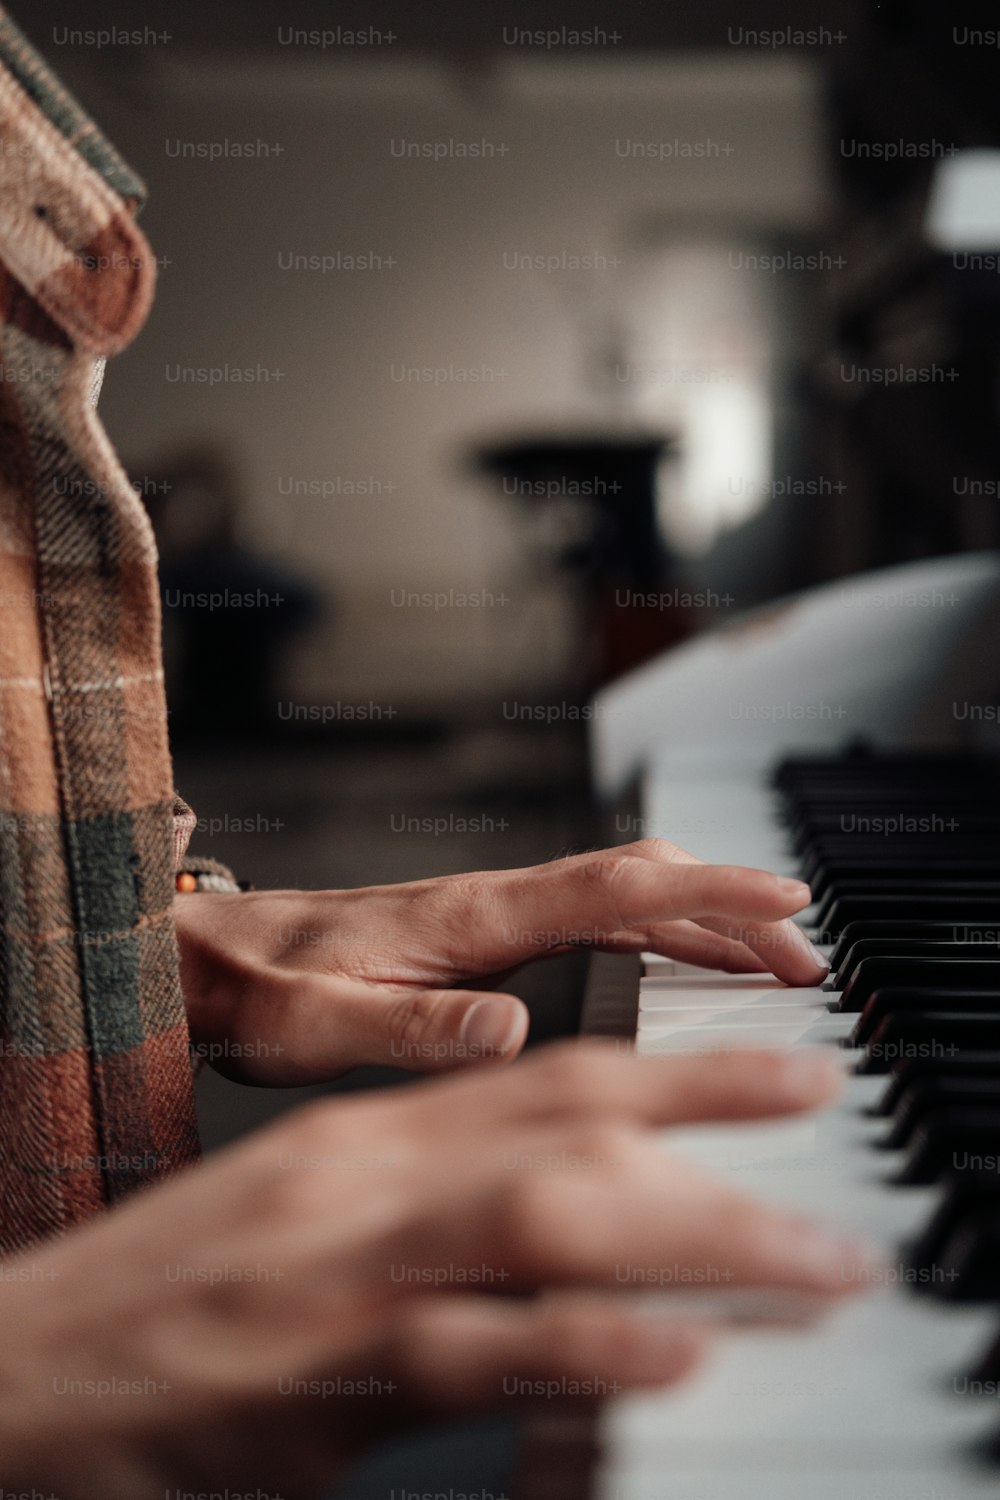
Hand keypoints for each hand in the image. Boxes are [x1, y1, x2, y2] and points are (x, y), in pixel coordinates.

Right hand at [0, 1044, 873, 1499]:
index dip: (678, 1064)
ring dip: (696, 1232)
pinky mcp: (324, 1379)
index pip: (549, 1073)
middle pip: (566, 1118)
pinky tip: (672, 1351)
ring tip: (811, 1259)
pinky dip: (581, 1346)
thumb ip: (437, 1204)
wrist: (26, 1363)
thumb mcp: (313, 1218)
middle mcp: (369, 1182)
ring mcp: (350, 1274)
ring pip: (548, 1218)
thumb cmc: (176, 1296)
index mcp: (368, 1139)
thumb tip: (572, 1220)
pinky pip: (473, 1351)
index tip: (784, 1068)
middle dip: (713, 1107)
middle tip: (825, 1115)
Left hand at [175, 838, 826, 1082]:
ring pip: (623, 896)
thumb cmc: (258, 994)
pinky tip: (681, 958)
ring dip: (703, 919)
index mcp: (469, 920)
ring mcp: (491, 912)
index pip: (612, 889)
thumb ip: (417, 1031)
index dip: (706, 891)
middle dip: (730, 907)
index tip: (781, 899)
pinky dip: (656, 929)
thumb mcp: (320, 1030)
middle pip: (639, 883)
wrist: (212, 960)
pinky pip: (592, 917)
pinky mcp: (483, 933)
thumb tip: (515, 1029)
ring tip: (771, 959)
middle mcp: (491, 903)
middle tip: (804, 953)